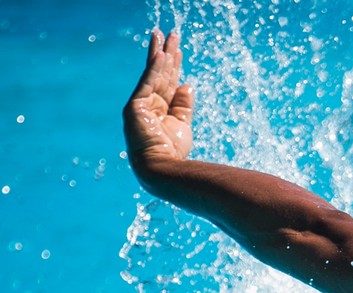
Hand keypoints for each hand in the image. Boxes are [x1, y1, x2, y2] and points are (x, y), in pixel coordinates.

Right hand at [123, 30, 193, 167]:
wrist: (162, 169)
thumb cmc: (173, 152)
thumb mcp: (183, 125)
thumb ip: (183, 105)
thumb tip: (186, 84)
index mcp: (159, 109)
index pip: (167, 82)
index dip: (173, 65)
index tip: (178, 48)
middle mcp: (148, 105)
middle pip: (160, 73)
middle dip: (166, 53)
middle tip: (171, 33)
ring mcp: (140, 105)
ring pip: (153, 74)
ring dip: (160, 54)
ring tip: (164, 35)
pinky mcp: (135, 107)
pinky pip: (148, 83)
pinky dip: (155, 68)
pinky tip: (161, 54)